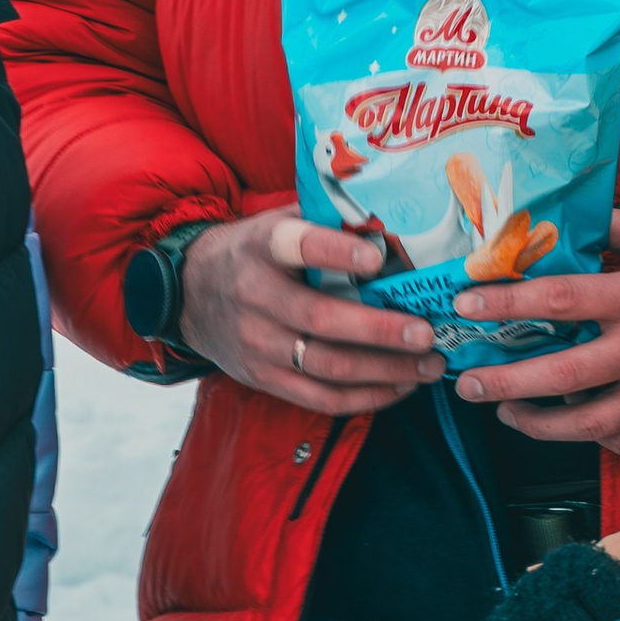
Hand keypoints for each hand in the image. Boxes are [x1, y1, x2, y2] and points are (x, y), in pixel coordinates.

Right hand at [174, 210, 442, 415]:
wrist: (189, 295)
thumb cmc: (255, 252)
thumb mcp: (279, 222)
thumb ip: (328, 222)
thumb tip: (396, 225)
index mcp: (264, 246)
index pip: (299, 247)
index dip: (337, 252)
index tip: (377, 257)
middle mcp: (256, 296)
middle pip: (322, 319)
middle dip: (381, 330)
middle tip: (426, 332)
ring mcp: (258, 344)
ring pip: (329, 366)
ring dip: (387, 370)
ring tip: (430, 364)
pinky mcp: (263, 379)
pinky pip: (321, 398)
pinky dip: (367, 397)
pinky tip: (401, 386)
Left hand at [451, 208, 619, 454]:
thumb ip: (619, 228)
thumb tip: (571, 216)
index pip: (559, 300)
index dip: (507, 303)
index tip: (467, 303)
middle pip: (560, 373)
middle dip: (504, 379)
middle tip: (467, 380)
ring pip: (585, 423)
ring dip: (536, 421)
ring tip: (505, 410)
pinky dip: (589, 436)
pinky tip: (569, 423)